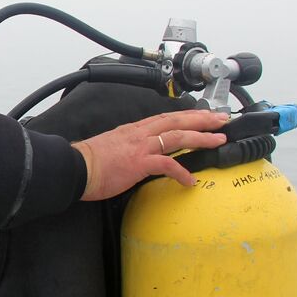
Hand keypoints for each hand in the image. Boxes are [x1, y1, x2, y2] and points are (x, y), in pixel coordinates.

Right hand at [72, 110, 229, 200]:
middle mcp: (141, 134)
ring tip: (219, 140)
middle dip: (203, 119)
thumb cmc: (90, 163)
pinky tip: (191, 181)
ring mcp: (141, 148)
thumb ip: (131, 148)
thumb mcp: (114, 147)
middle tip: (222, 119)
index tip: (205, 114)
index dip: (188, 115)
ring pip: (178, 137)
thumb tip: (142, 156)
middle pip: (178, 121)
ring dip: (201, 138)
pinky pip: (167, 166)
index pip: (167, 117)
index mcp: (135, 130)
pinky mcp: (139, 164)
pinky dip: (181, 173)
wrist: (74, 168)